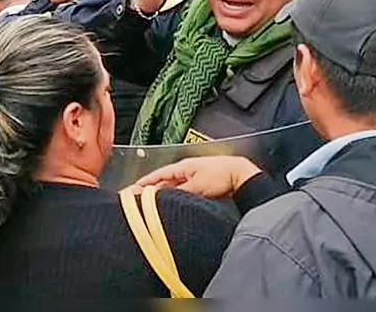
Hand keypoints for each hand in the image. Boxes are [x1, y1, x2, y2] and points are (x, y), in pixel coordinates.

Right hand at [133, 156, 261, 200]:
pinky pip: (184, 195)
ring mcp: (195, 179)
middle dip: (153, 192)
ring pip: (174, 189)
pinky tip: (175, 208)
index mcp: (183, 167)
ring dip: (165, 197)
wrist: (242, 178)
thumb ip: (177, 194)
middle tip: (140, 202)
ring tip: (155, 208)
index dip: (145, 183)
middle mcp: (187, 172)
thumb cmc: (222, 176)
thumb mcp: (196, 187)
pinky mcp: (203, 188)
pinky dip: (177, 200)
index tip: (133, 189)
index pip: (158, 175)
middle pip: (165, 183)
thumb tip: (162, 200)